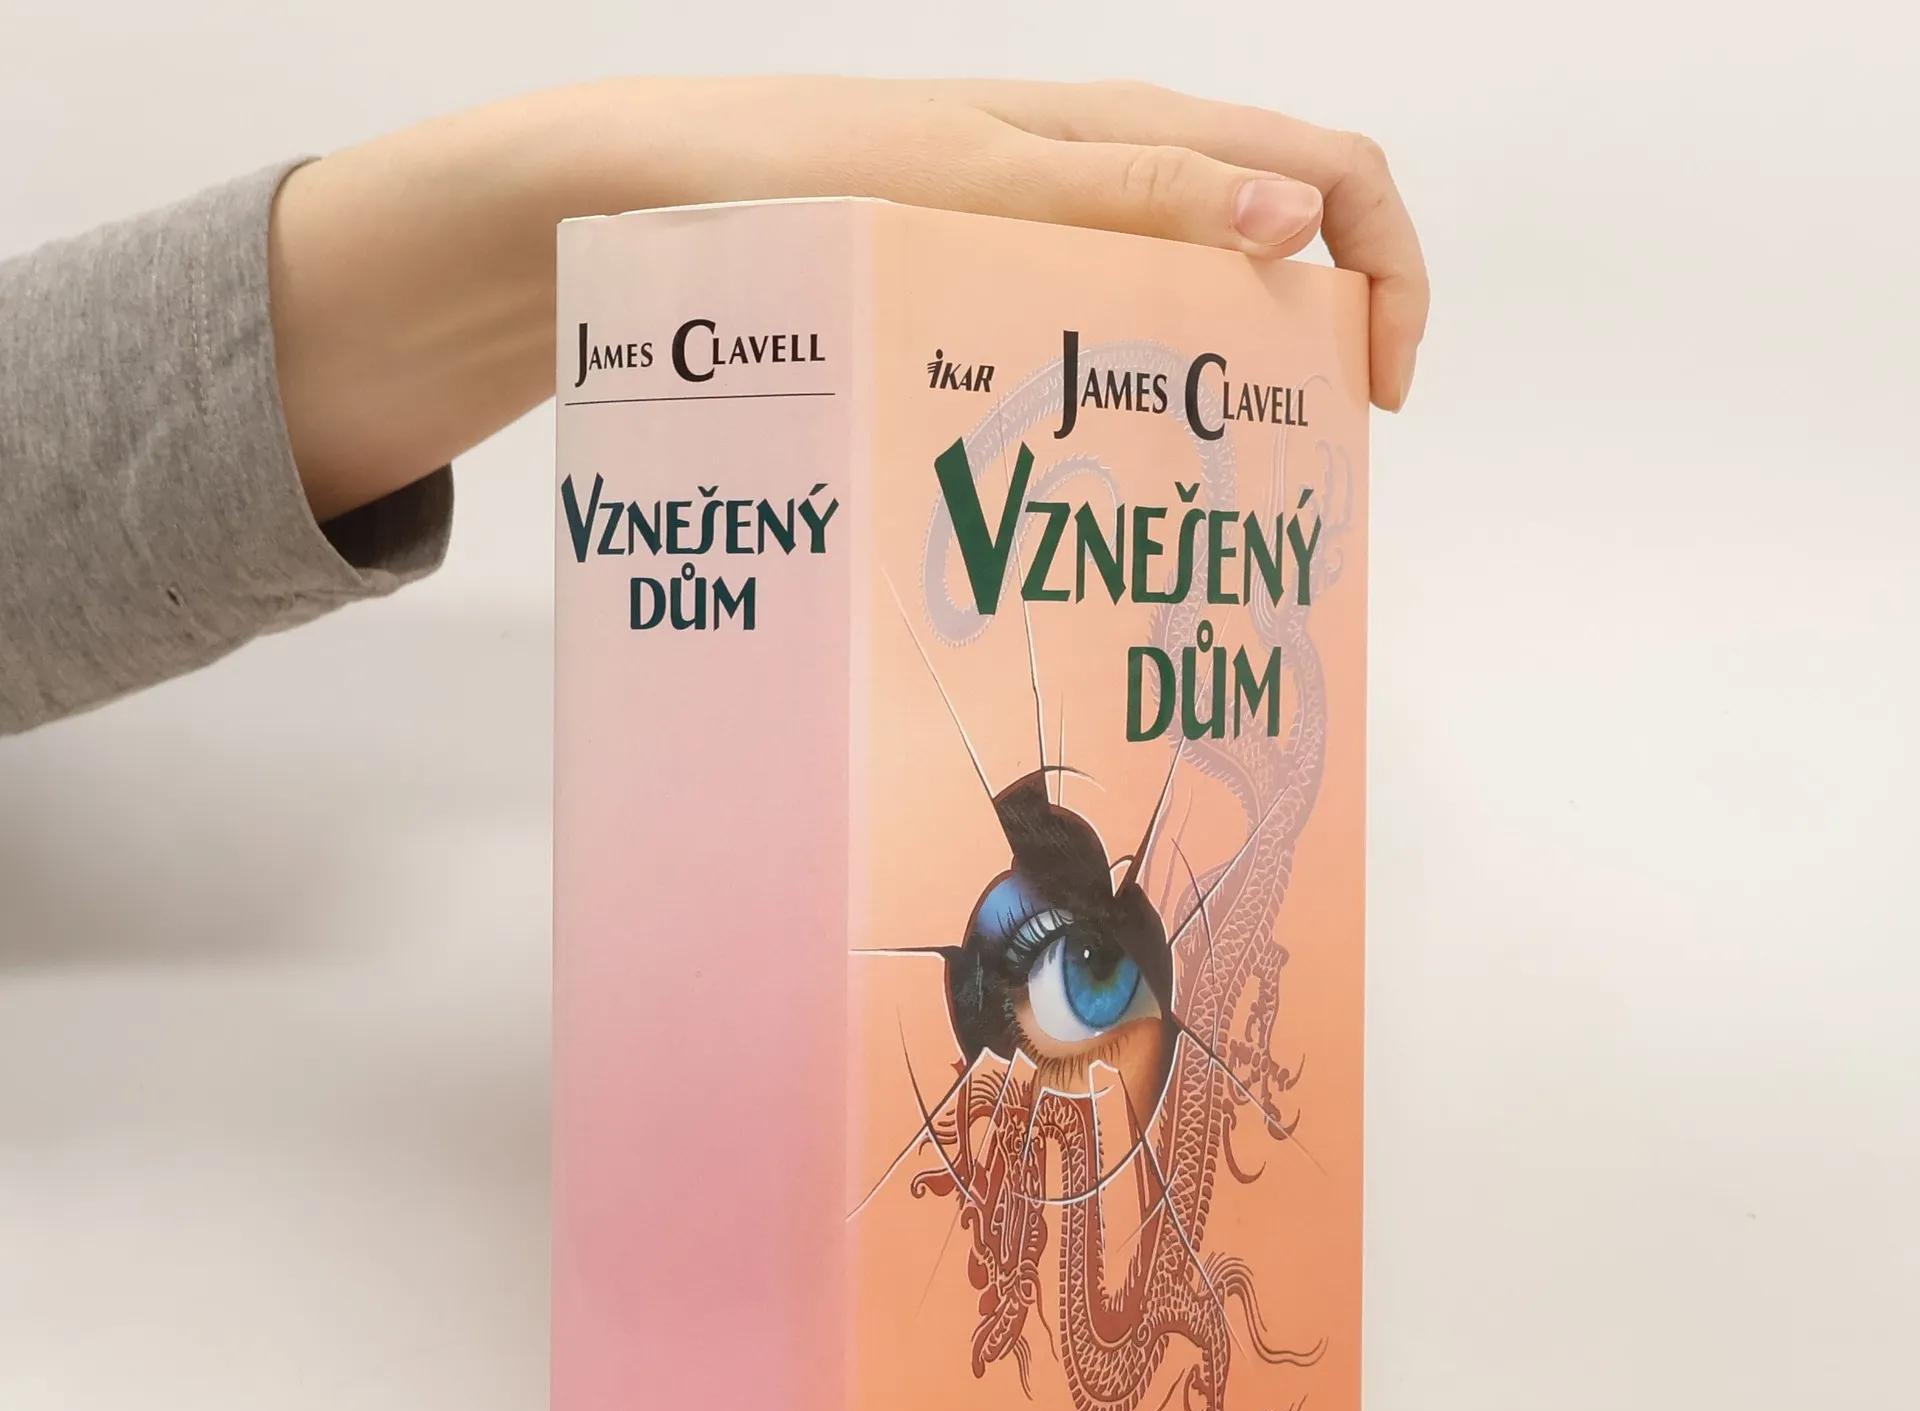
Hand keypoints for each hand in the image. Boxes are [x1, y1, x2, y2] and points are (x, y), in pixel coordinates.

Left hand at [272, 77, 1426, 523]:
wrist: (646, 199)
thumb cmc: (791, 178)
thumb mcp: (971, 186)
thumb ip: (1128, 199)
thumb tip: (1293, 219)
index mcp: (1123, 132)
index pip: (1327, 168)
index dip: (1388, 273)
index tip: (1378, 395)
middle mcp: (1101, 175)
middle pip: (1277, 234)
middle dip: (1322, 337)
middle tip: (1299, 462)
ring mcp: (1044, 229)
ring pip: (1191, 292)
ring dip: (1230, 377)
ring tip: (1204, 489)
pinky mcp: (988, 279)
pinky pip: (1104, 324)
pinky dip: (1141, 390)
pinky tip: (1108, 466)